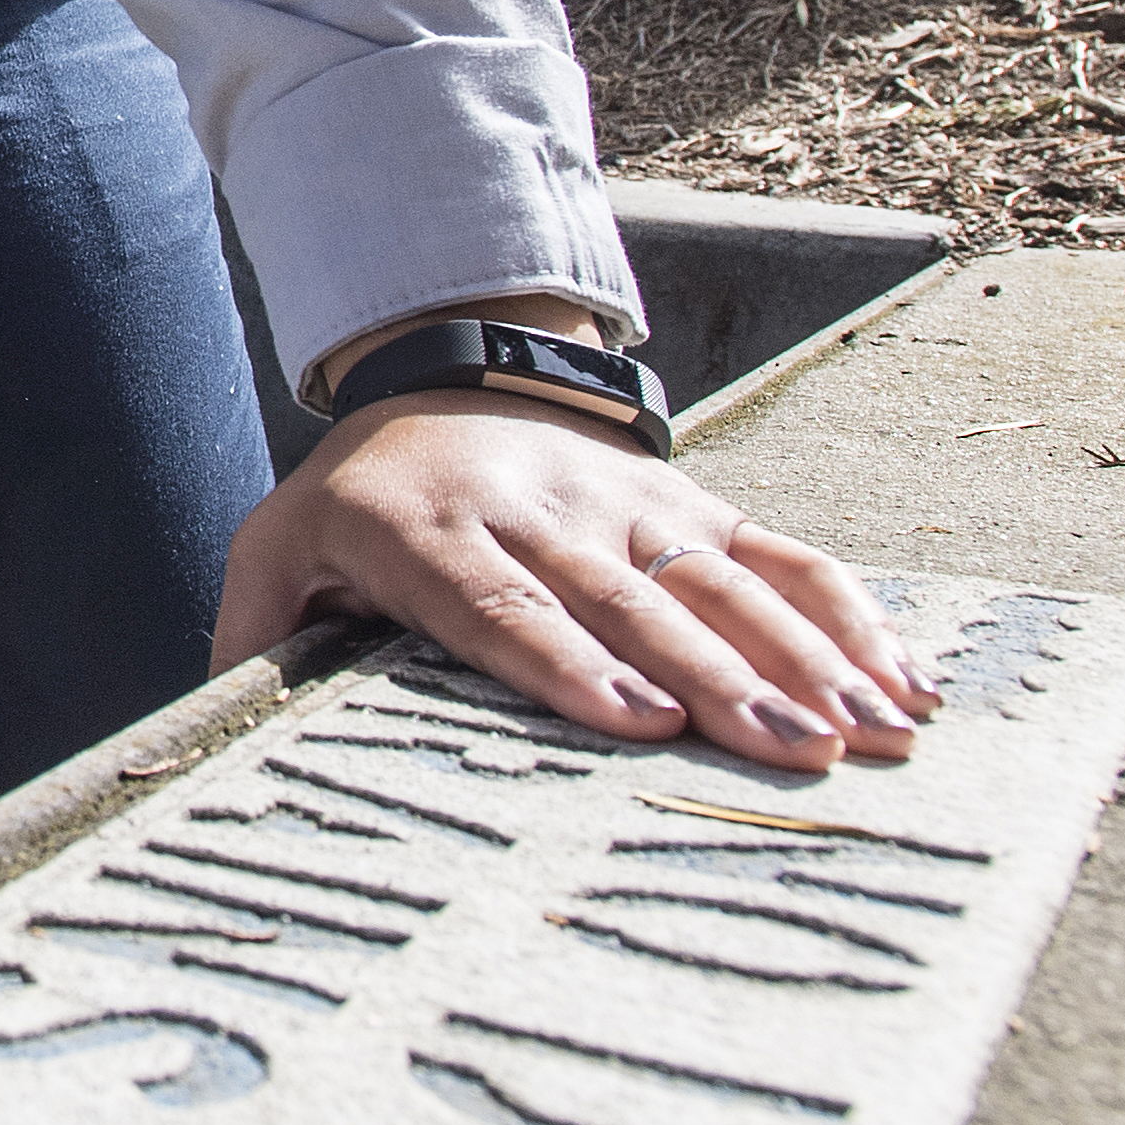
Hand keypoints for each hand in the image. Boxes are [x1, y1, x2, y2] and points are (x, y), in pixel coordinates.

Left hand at [215, 394, 938, 771]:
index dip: (567, 658)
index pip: (500, 602)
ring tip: (865, 732)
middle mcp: (538, 513)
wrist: (446, 374)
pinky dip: (847, 613)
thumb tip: (216, 730)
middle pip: (629, 601)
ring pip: (717, 581)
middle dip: (713, 679)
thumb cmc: (358, 504)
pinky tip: (907, 681)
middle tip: (786, 751)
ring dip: (798, 658)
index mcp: (429, 533)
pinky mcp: (688, 503)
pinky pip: (776, 555)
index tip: (635, 717)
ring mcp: (624, 505)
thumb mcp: (279, 548)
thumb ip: (255, 637)